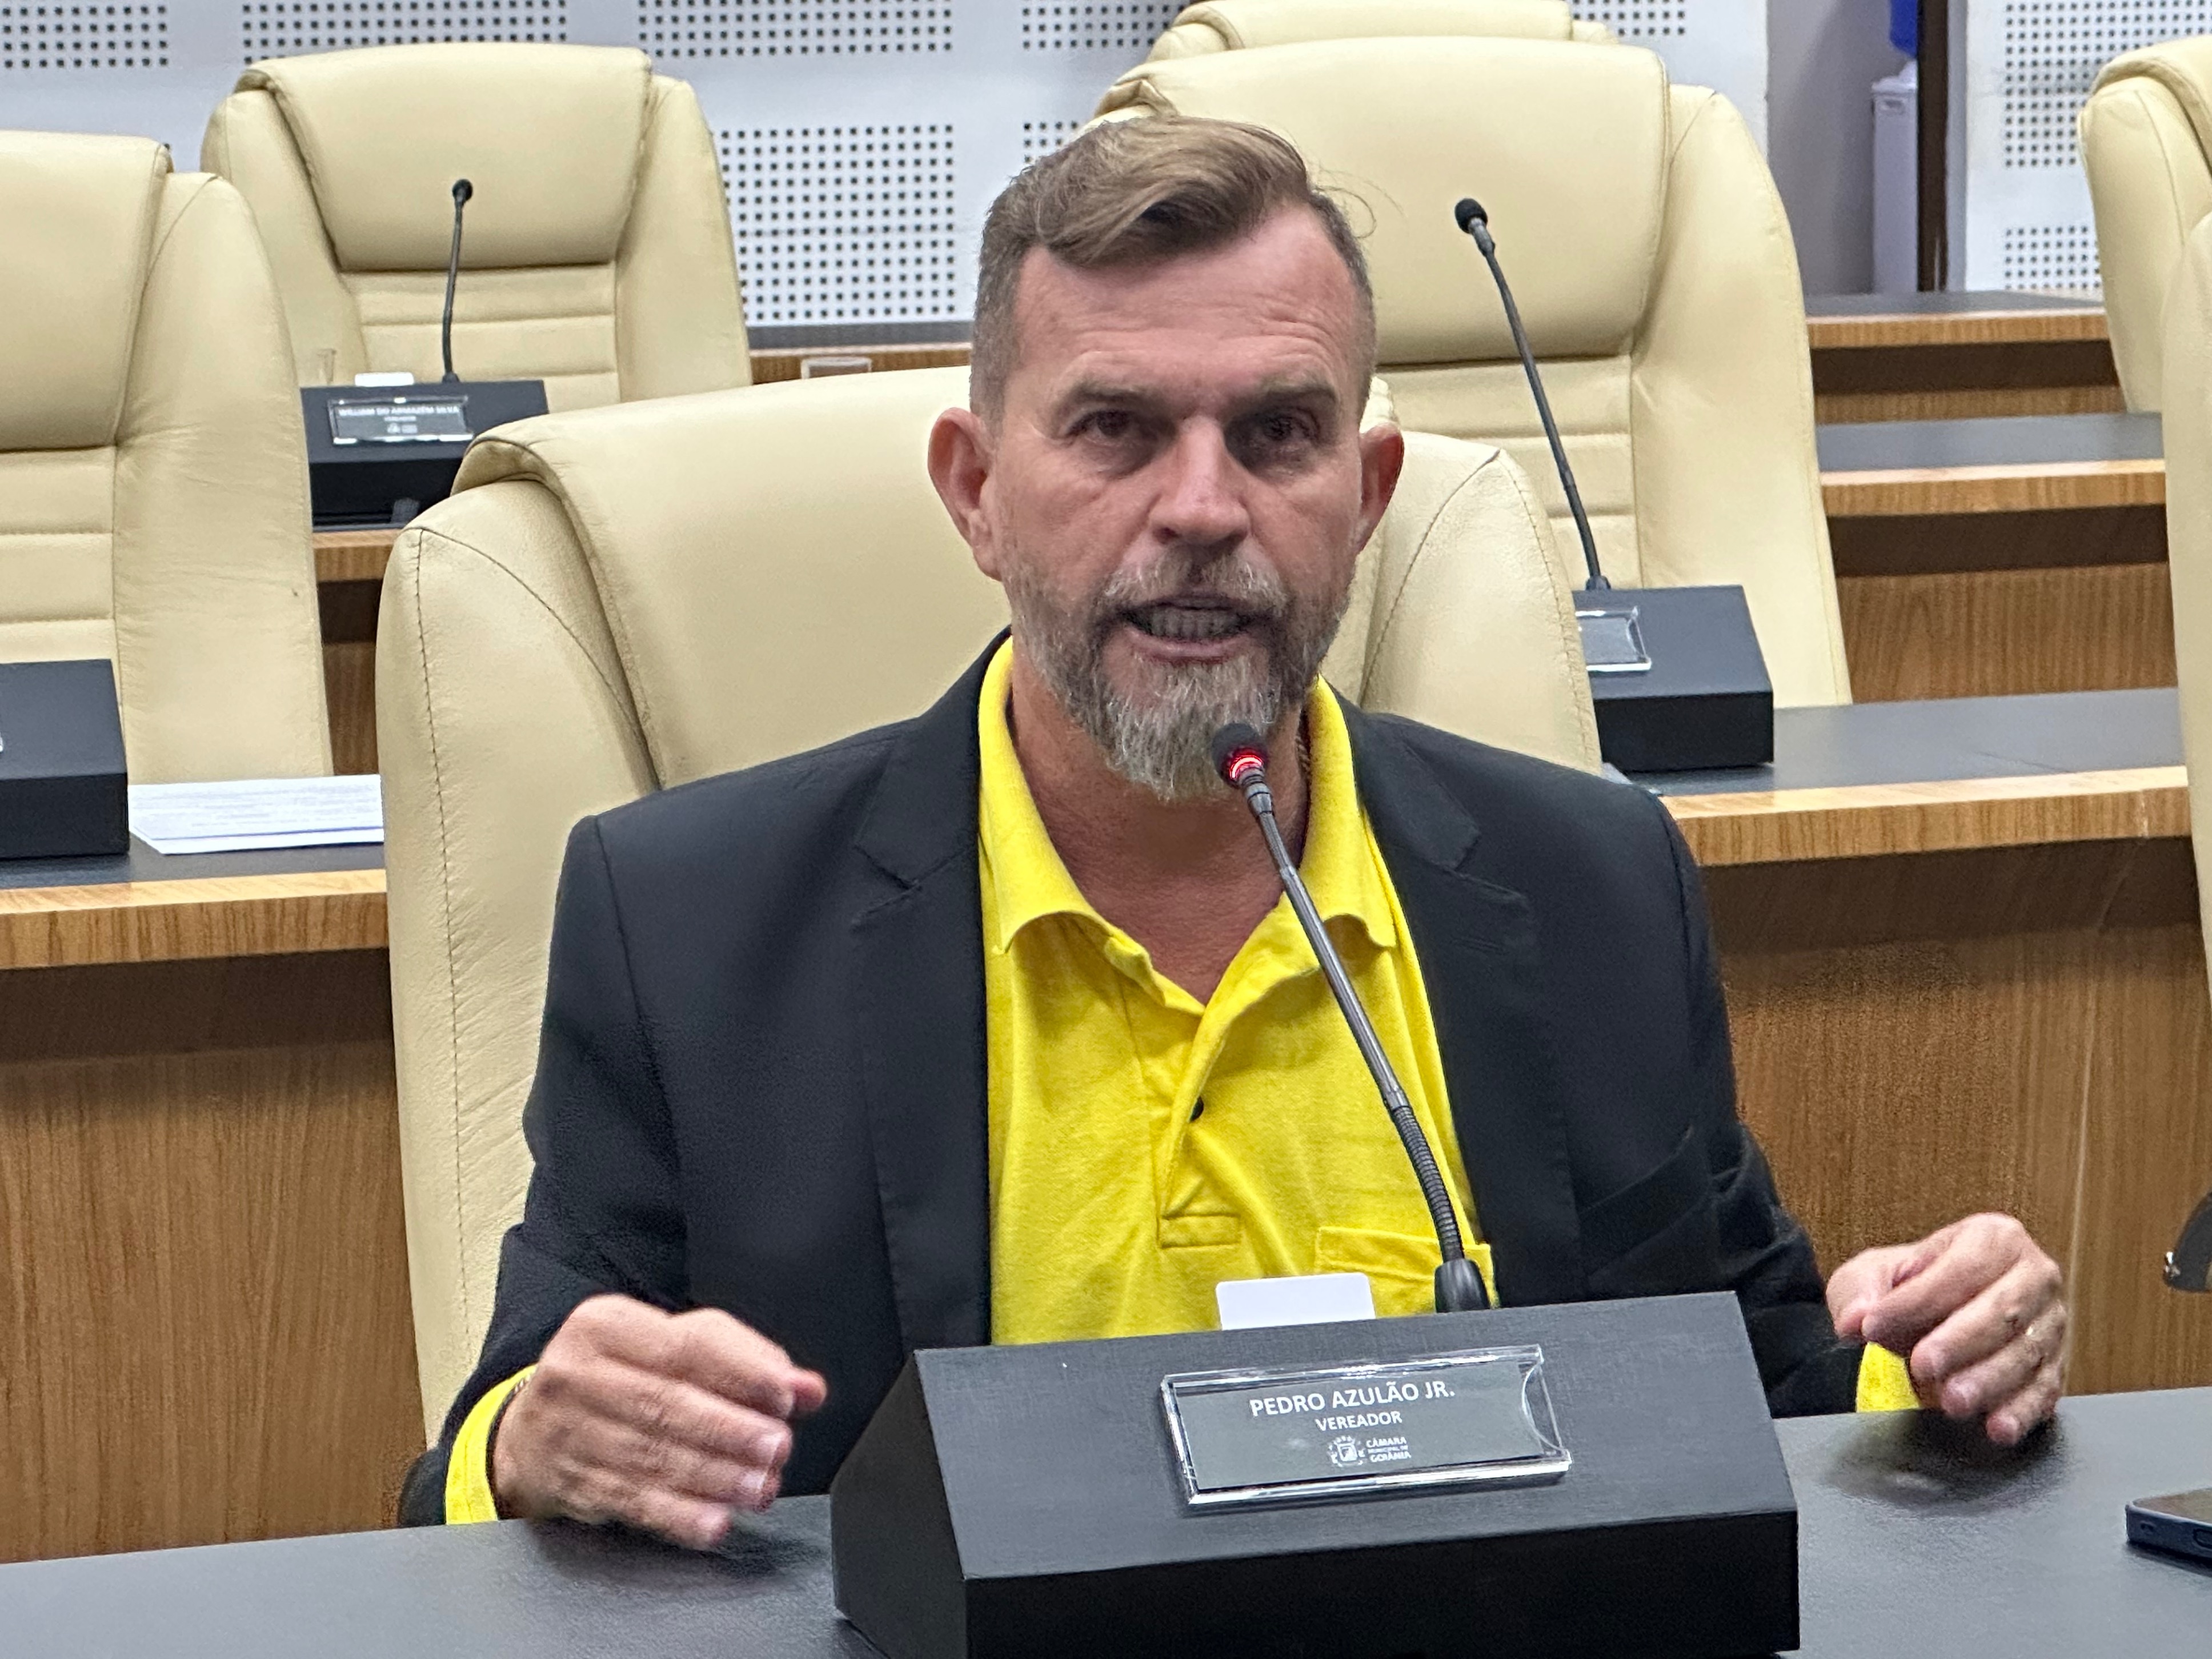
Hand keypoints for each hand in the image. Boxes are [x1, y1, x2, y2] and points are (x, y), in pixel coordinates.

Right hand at [491, 1294, 827, 1549]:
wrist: (533, 1429)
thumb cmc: (622, 1377)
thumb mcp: (673, 1346)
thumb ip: (745, 1361)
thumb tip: (806, 1388)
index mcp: (606, 1324)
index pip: (684, 1347)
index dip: (741, 1374)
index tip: (786, 1396)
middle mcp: (577, 1373)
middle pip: (664, 1403)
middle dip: (729, 1430)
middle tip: (776, 1447)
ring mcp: (566, 1431)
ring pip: (649, 1456)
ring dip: (713, 1476)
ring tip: (759, 1486)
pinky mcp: (567, 1483)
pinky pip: (630, 1501)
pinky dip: (677, 1516)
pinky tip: (713, 1521)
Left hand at [1828, 1213, 2065, 1446]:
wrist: (1937, 1313)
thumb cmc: (1911, 1287)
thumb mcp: (1873, 1274)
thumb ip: (1860, 1292)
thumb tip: (1855, 1319)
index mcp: (1994, 1238)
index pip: (1959, 1270)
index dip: (1916, 1301)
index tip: (1876, 1327)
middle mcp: (2033, 1276)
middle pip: (2003, 1311)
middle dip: (1960, 1342)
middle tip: (1924, 1366)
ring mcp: (2051, 1324)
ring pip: (2027, 1354)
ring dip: (1988, 1381)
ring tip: (1953, 1401)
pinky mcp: (2056, 1367)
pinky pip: (2046, 1392)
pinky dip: (2022, 1412)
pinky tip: (1997, 1426)